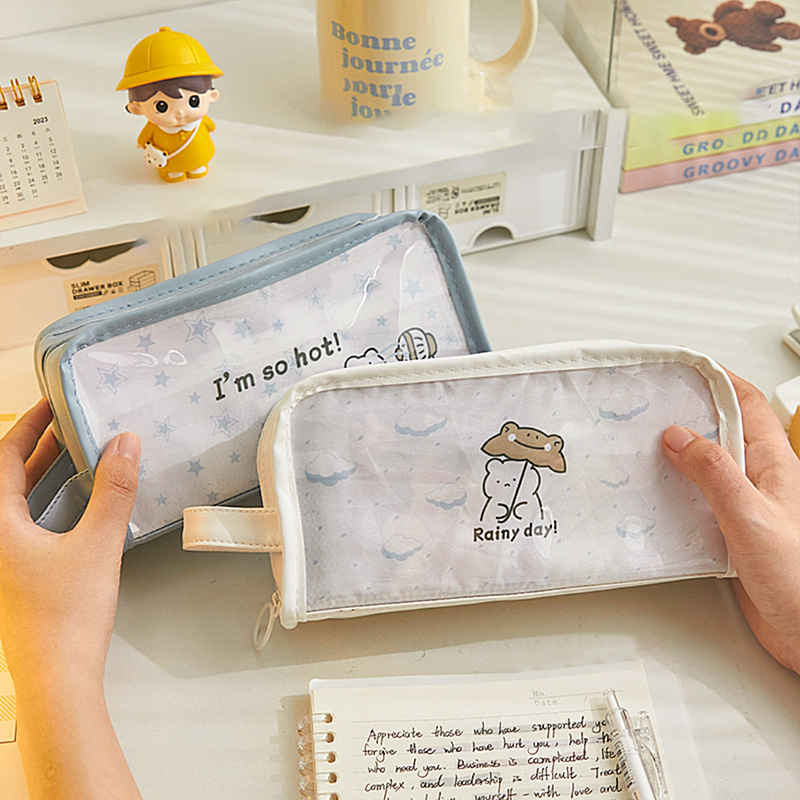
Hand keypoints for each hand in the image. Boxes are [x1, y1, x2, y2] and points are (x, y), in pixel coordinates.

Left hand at [0, 399, 142, 798]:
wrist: (57, 679)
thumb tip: (124, 443)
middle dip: (41, 448)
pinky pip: (31, 525)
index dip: (27, 427)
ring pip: (19, 504)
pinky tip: (83, 504)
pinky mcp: (21, 577)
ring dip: (48, 476)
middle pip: (8, 480)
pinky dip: (53, 504)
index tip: (51, 404)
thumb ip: (113, 490)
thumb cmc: (66, 617)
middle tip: (72, 424)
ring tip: (81, 454)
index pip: (3, 460)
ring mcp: (4, 561)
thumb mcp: (97, 544)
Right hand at [663, 372, 799, 673]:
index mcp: (775, 464)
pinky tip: (655, 496)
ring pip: (708, 466)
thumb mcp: (750, 515)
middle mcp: (760, 481)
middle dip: (691, 411)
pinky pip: (698, 501)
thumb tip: (679, 435)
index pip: (746, 404)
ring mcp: (745, 507)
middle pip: (724, 430)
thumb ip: (714, 472)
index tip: (686, 366)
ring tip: (645, 443)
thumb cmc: (798, 578)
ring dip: (679, 452)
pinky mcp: (729, 533)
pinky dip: (674, 491)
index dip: (718, 379)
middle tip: (656, 402)